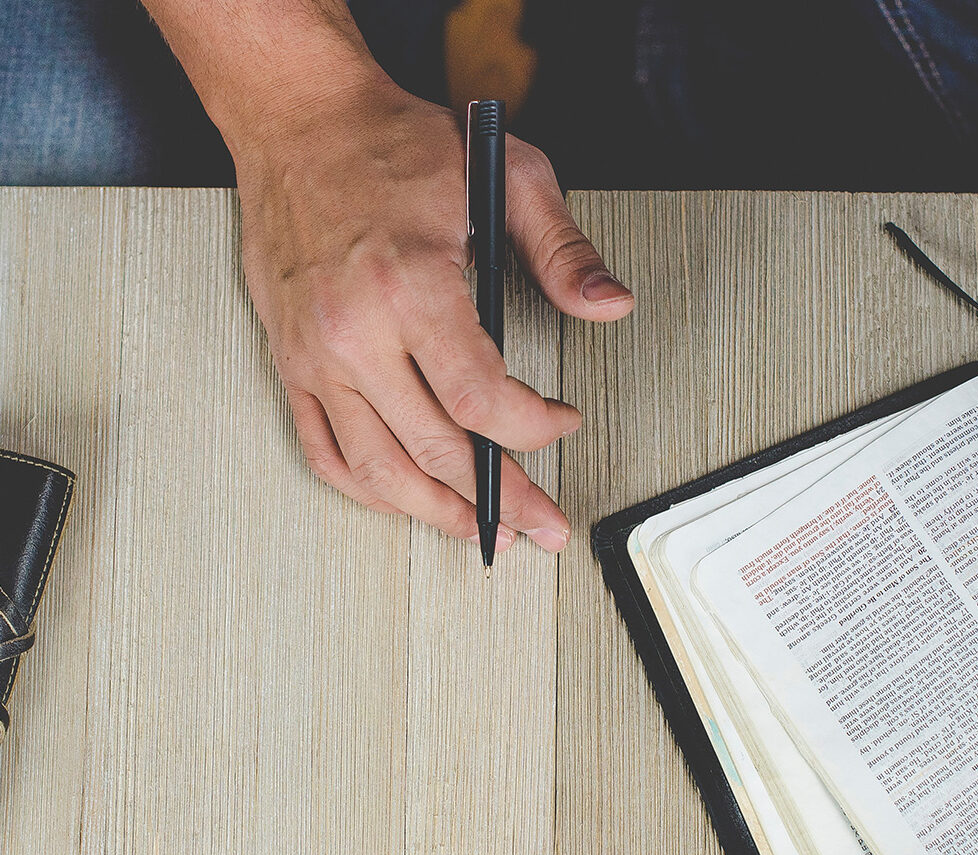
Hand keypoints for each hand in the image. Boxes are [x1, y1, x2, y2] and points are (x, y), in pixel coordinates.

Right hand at [231, 55, 633, 553]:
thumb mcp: (504, 175)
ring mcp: (317, 357)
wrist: (301, 123)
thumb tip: (609, 305)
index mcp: (410, 286)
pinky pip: (326, 453)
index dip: (532, 429)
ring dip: (437, 515)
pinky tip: (407, 502)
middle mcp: (355, 332)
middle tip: (541, 524)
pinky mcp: (292, 364)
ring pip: (379, 471)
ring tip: (483, 533)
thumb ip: (562, 250)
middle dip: (503, 497)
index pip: (481, 400)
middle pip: (437, 450)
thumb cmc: (392, 147)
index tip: (561, 424)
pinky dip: (371, 492)